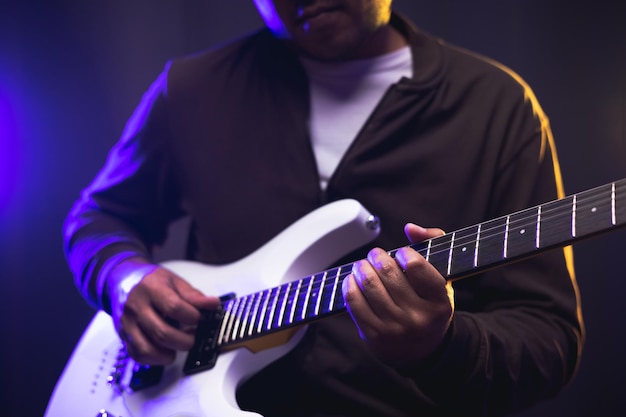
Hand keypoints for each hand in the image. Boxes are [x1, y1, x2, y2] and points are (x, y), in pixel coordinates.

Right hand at [107, 258, 219, 364]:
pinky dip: (155, 358)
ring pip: (148, 349)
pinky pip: (138, 355)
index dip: (192, 317)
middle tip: (194, 336)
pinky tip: (166, 351)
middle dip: (185, 340)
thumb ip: (193, 295)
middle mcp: (136, 307)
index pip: (174, 308)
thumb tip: (213, 304)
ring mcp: (128, 324)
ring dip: (170, 353)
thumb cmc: (149, 280)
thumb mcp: (173, 280)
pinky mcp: (124, 336)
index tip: (200, 318)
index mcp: (151, 289)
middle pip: (162, 332)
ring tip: (180, 345)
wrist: (121, 280)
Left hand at [341, 224, 453, 367]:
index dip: (403, 253)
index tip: (401, 254)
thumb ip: (434, 244)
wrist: (423, 352)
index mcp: (440, 303)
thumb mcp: (443, 278)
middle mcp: (418, 318)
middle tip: (376, 255)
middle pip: (387, 272)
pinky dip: (349, 284)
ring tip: (363, 265)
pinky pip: (353, 301)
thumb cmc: (430, 305)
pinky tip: (353, 280)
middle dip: (377, 256)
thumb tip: (410, 228)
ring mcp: (394, 329)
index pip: (416, 266)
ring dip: (361, 267)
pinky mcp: (373, 336)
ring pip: (368, 284)